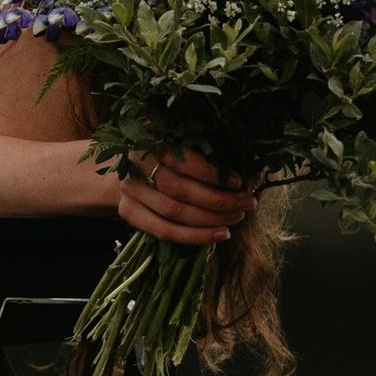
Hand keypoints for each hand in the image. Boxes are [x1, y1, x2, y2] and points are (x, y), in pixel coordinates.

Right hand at [115, 147, 259, 245]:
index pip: (181, 160)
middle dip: (217, 199)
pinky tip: (219, 235)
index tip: (238, 181)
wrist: (129, 168)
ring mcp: (129, 190)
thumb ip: (201, 148)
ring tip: (236, 218)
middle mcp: (135, 164)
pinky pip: (163, 231)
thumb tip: (242, 167)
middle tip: (246, 202)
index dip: (210, 173)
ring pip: (173, 212)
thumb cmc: (164, 152)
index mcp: (150, 139)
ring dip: (210, 219)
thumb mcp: (178, 140)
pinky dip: (194, 236)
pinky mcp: (128, 212)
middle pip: (178, 189)